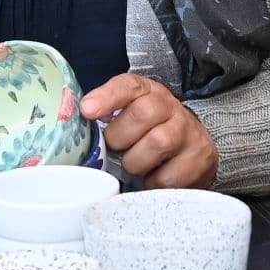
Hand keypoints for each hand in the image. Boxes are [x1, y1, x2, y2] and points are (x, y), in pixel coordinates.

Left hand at [81, 74, 218, 189]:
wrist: (193, 149)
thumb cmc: (148, 134)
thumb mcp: (128, 118)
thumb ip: (103, 118)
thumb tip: (69, 125)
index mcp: (147, 92)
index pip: (128, 85)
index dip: (107, 97)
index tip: (87, 111)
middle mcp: (171, 107)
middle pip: (143, 113)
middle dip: (120, 136)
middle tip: (116, 148)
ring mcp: (189, 132)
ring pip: (158, 143)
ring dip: (136, 162)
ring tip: (134, 165)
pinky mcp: (201, 159)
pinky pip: (169, 177)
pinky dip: (152, 183)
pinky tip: (151, 178)